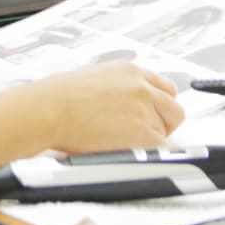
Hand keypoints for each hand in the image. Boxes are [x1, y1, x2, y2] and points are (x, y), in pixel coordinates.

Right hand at [0, 63, 185, 155]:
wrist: (49, 110)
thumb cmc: (58, 97)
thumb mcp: (94, 78)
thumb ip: (118, 87)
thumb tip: (122, 103)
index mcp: (129, 70)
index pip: (165, 87)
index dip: (159, 105)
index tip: (152, 115)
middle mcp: (142, 86)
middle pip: (175, 109)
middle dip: (163, 123)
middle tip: (143, 133)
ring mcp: (145, 108)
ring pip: (166, 131)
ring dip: (150, 139)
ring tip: (123, 142)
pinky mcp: (144, 132)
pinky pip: (160, 148)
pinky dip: (147, 154)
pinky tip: (126, 150)